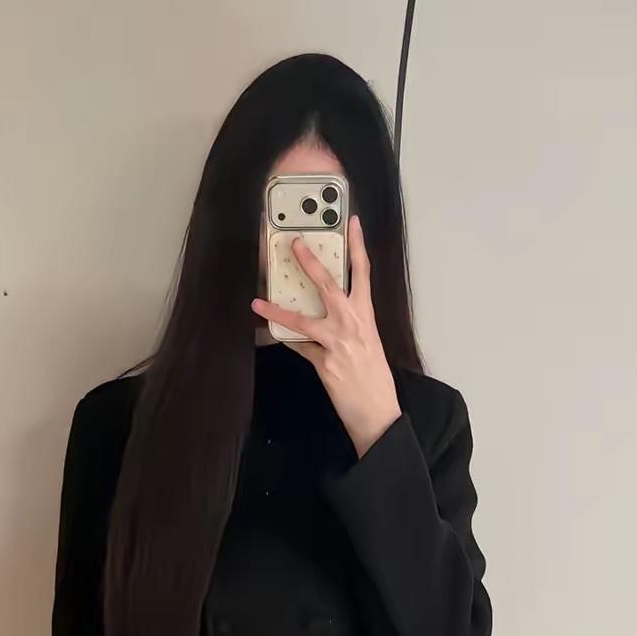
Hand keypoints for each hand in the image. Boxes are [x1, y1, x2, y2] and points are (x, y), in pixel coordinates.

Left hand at [252, 212, 400, 457]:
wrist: (378, 412)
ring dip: (277, 311)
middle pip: (329, 285)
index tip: (352, 223)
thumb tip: (330, 312)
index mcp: (367, 316)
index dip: (358, 246)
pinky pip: (299, 347)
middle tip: (293, 243)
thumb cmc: (374, 378)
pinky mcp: (324, 364)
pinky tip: (269, 335)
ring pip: (303, 319)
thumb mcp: (368, 343)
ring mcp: (338, 344)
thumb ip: (351, 323)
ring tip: (258, 303)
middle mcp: (353, 324)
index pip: (363, 273)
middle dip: (310, 262)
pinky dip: (284, 341)